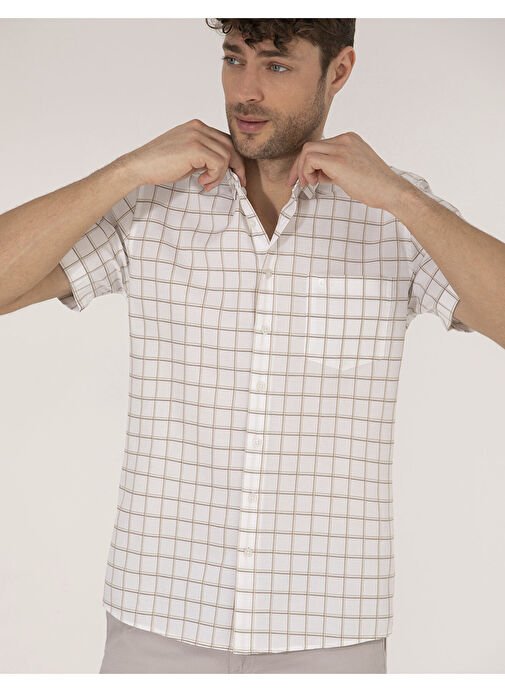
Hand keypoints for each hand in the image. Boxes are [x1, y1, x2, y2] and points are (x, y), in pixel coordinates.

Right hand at [120, 119, 246, 188]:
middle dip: (237, 167)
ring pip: (226, 156)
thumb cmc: (159, 164)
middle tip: (237, 183)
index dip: (234, 159)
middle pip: (230, 146)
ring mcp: (197, 136)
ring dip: (220, 175)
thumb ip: (204, 156)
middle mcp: (198, 127)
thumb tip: (223, 166)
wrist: (139, 166)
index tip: (237, 175)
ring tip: (206, 183)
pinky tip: (202, 182)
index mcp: (197, 127)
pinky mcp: (195, 148)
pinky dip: (215, 176)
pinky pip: (219, 163)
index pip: (225, 140)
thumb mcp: (187, 156)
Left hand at [285, 131, 410, 211]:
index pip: (319, 146)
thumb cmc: (374, 186)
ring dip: (301, 170)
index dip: (307, 163)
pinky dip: (306, 172)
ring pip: (306, 151)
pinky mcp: (338, 160)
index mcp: (349, 139)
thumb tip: (316, 173)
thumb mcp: (351, 171)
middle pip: (309, 146)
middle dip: (298, 166)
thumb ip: (333, 168)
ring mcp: (342, 147)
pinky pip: (310, 159)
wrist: (391, 190)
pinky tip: (313, 183)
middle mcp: (345, 139)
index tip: (304, 179)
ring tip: (308, 184)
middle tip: (295, 183)